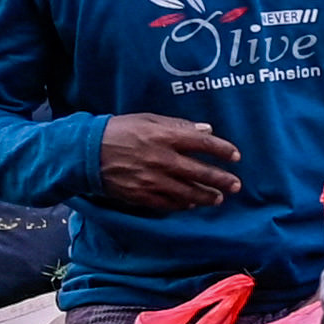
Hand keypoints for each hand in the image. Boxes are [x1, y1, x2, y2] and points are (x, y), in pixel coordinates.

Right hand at [91, 112, 243, 213]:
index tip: (236, 156)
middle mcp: (162, 159)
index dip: (223, 150)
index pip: (203, 144)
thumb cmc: (119, 131)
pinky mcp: (142, 195)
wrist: (87, 152)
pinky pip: (169, 203)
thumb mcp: (148, 119)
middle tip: (236, 185)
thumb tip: (206, 131)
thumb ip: (178, 126)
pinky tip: (192, 204)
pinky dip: (184, 204)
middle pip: (201, 172)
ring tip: (219, 198)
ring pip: (188, 193)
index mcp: (164, 136)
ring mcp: (152, 180)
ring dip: (207, 197)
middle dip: (222, 180)